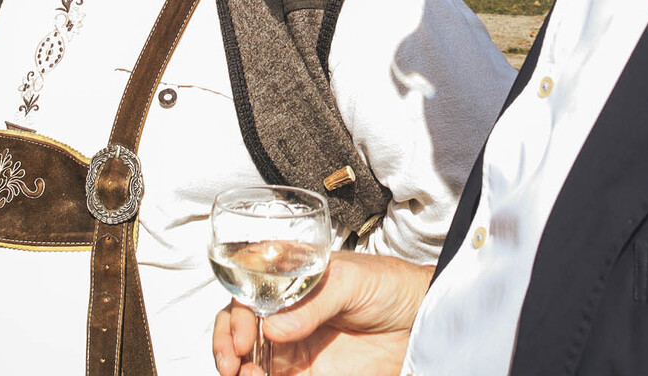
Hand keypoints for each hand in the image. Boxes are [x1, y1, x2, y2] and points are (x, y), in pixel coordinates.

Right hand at [212, 252, 431, 375]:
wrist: (422, 321)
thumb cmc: (391, 285)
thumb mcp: (352, 281)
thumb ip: (314, 302)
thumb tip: (273, 327)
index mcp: (291, 283)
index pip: (246, 294)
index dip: (234, 314)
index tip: (241, 334)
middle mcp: (286, 314)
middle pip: (238, 329)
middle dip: (225, 345)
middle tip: (233, 360)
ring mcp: (295, 347)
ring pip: (250, 361)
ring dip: (239, 369)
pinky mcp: (309, 374)